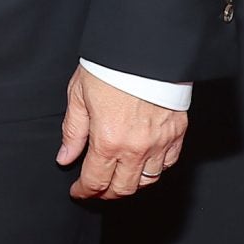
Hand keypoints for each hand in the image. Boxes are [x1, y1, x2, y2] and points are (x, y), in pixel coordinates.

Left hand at [56, 66, 186, 200]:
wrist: (143, 48)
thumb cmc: (109, 68)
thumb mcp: (78, 96)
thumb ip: (73, 132)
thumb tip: (65, 157)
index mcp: (108, 141)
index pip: (95, 181)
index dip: (84, 191)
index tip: (78, 191)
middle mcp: (136, 148)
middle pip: (123, 189)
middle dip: (106, 194)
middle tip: (96, 190)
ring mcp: (160, 143)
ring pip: (148, 181)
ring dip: (131, 185)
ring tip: (119, 179)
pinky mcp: (177, 134)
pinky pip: (168, 164)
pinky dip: (155, 169)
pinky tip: (144, 164)